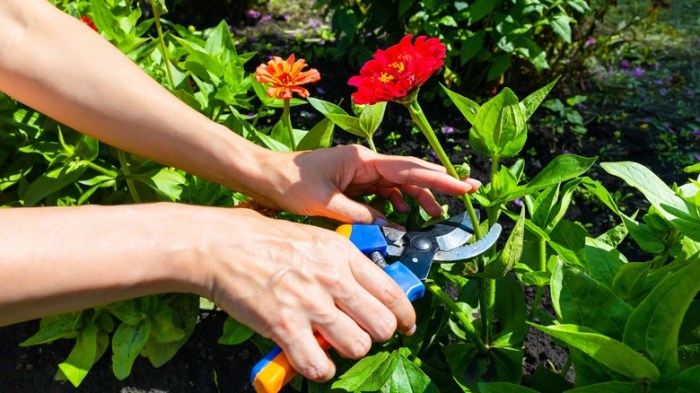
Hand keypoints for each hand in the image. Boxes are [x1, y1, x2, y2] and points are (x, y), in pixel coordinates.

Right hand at [197, 208, 415, 380]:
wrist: (222, 246)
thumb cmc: (264, 240)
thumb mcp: (316, 239)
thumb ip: (344, 263)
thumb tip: (369, 289)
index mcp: (343, 254)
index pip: (392, 293)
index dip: (406, 316)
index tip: (405, 325)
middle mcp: (333, 279)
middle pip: (382, 325)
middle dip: (376, 335)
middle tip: (361, 333)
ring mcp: (310, 304)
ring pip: (357, 346)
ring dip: (346, 351)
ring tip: (330, 342)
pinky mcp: (285, 327)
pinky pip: (318, 366)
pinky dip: (318, 369)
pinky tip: (309, 358)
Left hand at [247, 144, 480, 223]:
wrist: (265, 177)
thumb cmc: (289, 184)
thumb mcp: (324, 202)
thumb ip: (358, 215)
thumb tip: (388, 226)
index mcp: (362, 159)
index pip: (408, 169)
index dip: (439, 178)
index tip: (463, 186)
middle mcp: (365, 161)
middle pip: (410, 172)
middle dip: (438, 182)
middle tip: (467, 192)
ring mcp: (360, 171)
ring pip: (399, 183)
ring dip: (418, 197)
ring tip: (437, 215)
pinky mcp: (354, 182)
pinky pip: (382, 192)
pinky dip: (395, 204)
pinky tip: (403, 217)